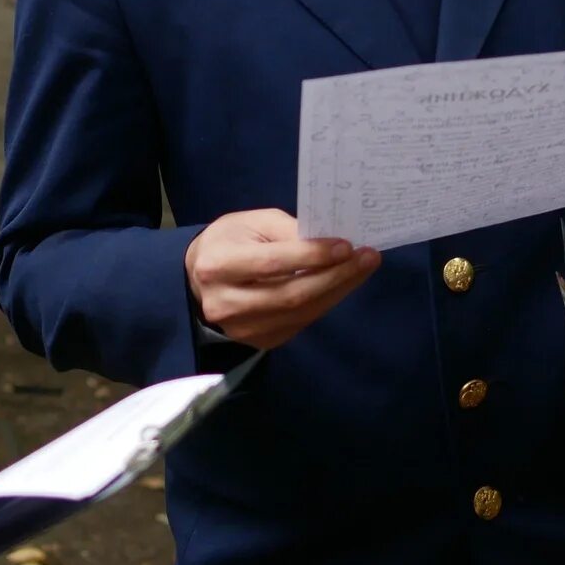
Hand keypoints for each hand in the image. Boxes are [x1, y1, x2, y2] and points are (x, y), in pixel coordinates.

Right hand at [185, 209, 379, 349]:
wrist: (198, 279)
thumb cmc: (229, 242)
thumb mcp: (250, 222)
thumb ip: (286, 230)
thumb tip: (329, 241)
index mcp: (218, 265)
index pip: (272, 263)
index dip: (312, 256)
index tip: (346, 245)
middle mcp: (226, 302)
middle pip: (291, 294)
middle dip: (335, 275)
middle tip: (367, 258)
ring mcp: (242, 328)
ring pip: (300, 312)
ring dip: (337, 290)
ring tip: (362, 269)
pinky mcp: (258, 341)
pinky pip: (301, 323)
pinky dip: (325, 302)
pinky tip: (340, 285)